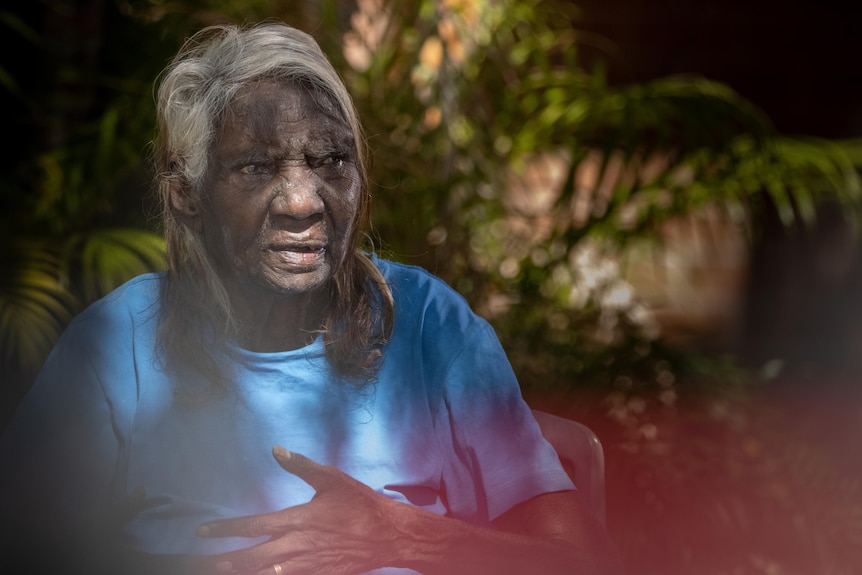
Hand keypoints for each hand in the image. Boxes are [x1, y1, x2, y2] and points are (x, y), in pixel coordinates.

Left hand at [195, 446, 408, 574]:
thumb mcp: (332, 478)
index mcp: (296, 520)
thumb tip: (276, 449)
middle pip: (248, 559)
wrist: (387, 535)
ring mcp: (304, 567)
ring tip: (216, 574)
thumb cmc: (359, 504)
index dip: (223, 530)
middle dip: (220, 561)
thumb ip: (301, 465)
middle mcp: (295, 547)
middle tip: (196, 563)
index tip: (202, 531)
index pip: (251, 526)